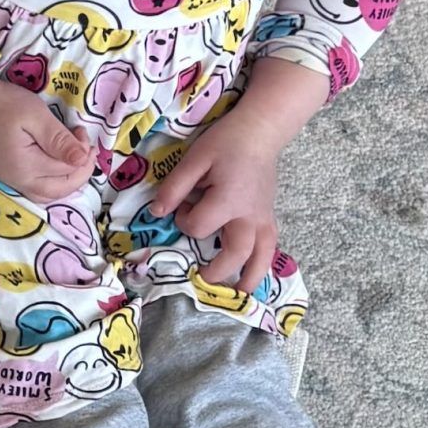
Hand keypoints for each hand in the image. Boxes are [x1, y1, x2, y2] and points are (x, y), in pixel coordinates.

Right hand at [0, 77, 94, 200]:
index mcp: (27, 168)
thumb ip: (59, 140)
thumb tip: (82, 159)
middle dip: (80, 172)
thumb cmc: (1, 104)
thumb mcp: (35, 115)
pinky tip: (56, 165)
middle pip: (59, 190)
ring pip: (47, 194)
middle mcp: (18, 180)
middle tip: (85, 147)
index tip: (81, 131)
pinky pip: (35, 188)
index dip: (81, 153)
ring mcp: (10, 179)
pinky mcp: (6, 173)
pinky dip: (52, 182)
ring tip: (74, 158)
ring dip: (67, 180)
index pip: (66, 170)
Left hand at [151, 109, 284, 292]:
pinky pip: (270, 246)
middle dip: (218, 270)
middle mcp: (249, 215)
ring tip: (240, 295)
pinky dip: (264, 263)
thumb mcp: (193, 159)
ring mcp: (263, 217)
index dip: (184, 220)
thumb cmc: (224, 142)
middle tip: (201, 278)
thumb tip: (157, 213)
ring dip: (251, 277)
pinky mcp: (269, 216)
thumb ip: (174, 188)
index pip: (199, 226)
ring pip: (262, 256)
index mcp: (228, 200)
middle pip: (235, 253)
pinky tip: (256, 273)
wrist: (259, 132)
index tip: (180, 207)